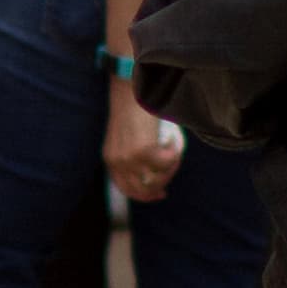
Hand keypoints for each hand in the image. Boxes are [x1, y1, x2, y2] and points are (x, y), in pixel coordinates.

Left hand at [106, 81, 184, 203]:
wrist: (130, 92)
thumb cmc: (132, 112)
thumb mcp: (128, 139)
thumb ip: (136, 157)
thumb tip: (154, 177)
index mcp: (111, 160)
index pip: (127, 189)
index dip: (145, 195)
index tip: (160, 193)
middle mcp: (118, 162)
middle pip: (145, 189)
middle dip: (162, 183)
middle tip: (171, 173)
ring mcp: (130, 158)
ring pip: (160, 177)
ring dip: (172, 165)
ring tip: (173, 147)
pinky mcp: (144, 150)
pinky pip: (168, 162)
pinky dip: (175, 151)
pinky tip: (172, 137)